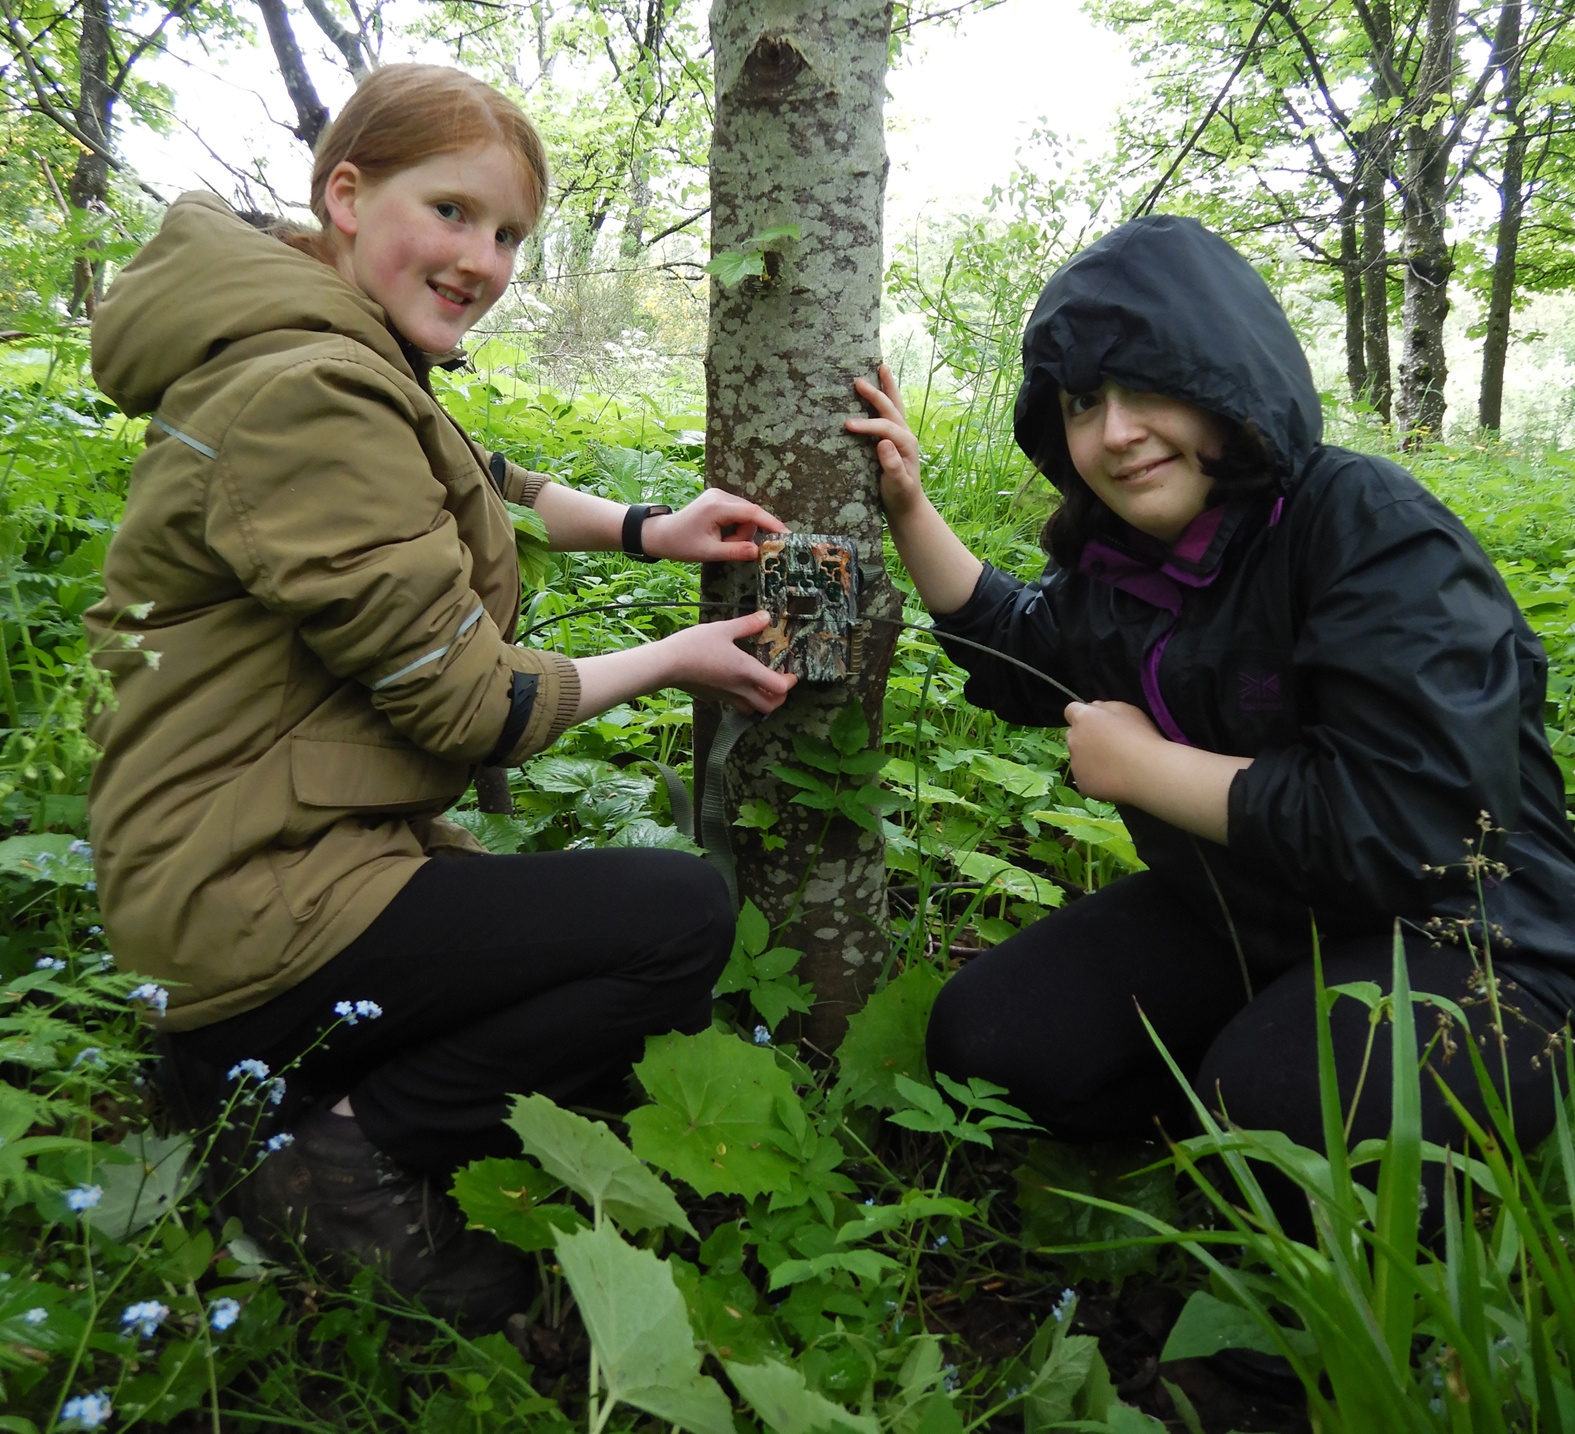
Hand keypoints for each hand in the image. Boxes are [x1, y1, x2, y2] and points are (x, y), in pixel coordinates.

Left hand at [641, 488, 787, 562]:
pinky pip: (738, 513)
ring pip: (745, 515)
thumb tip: (758, 553)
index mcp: (717, 507)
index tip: (787, 534)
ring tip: (721, 543)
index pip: (752, 513)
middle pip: (750, 515)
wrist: (662, 534)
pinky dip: (735, 528)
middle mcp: (721, 495)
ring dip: (740, 533)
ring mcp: (720, 495)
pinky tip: (722, 535)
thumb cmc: (682, 544)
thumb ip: (735, 552)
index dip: (772, 523)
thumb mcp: (709, 552)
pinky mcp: (719, 499)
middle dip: (746, 534)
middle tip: (729, 548)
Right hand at [660, 610, 797, 713]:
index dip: (789, 683)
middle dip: (780, 698)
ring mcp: (726, 696)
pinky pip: (736, 705)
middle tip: (780, 684)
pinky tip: (738, 684)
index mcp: (746, 672)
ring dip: (762, 702)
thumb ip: (747, 624)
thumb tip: (766, 616)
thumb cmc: (695, 645)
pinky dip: (745, 700)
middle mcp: (739, 689)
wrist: (667, 665)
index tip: (790, 673)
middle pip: (769, 707)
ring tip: (762, 686)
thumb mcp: (723, 629)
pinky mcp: (714, 698)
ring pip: (753, 710)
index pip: (779, 688)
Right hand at [846, 365, 922, 517]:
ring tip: (881, 367)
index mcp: (906, 444)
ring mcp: (901, 435)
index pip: (885, 428)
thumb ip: (893, 465)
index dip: (867, 425)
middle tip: (857, 381)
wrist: (907, 505)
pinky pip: (889, 413)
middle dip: (875, 394)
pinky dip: (885, 397)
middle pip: (890, 409)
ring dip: (887, 387)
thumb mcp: (897, 485)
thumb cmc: (900, 496)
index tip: (847, 425)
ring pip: (894, 406)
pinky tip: (879, 387)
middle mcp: (906, 435)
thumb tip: (883, 443)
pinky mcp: (894, 438)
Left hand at [1064, 701, 1167, 803]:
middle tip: (1106, 744)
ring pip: (1078, 758)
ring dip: (1089, 758)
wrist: (1147, 772)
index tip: (1095, 722)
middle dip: (1084, 737)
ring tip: (1113, 765)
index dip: (1083, 715)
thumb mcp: (1126, 710)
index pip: (1070, 711)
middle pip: (1073, 735)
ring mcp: (1075, 763)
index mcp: (1083, 718)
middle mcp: (1073, 739)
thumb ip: (1104, 706)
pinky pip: (1085, 777)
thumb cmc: (1140, 736)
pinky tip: (1113, 778)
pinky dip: (1095, 777)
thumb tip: (1093, 707)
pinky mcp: (1081, 783)